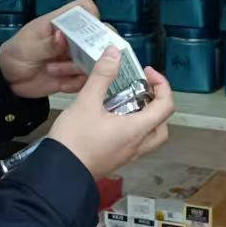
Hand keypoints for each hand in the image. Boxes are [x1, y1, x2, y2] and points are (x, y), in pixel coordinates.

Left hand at [0, 0, 98, 98]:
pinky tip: (60, 84)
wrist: (9, 80)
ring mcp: (75, 56)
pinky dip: (76, 83)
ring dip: (77, 69)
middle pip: (101, 35)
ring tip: (53, 70)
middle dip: (94, 49)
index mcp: (61, 22)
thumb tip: (62, 36)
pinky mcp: (74, 74)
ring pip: (95, 60)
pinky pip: (87, 79)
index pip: (85, 9)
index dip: (92, 17)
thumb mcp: (27, 47)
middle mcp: (72, 38)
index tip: (88, 31)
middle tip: (80, 58)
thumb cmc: (15, 54)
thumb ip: (47, 43)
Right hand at [49, 48, 174, 180]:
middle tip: (141, 90)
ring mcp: (127, 155)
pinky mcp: (115, 159)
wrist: (59, 172)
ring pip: (149, 136)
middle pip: (162, 124)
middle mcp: (137, 144)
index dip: (162, 85)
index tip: (147, 73)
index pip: (166, 105)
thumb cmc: (74, 141)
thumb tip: (114, 54)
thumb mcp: (87, 102)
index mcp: (137, 129)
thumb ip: (102, 76)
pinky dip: (132, 128)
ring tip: (127, 102)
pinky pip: (134, 143)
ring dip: (146, 118)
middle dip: (156, 104)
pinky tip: (112, 118)